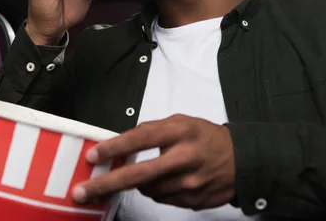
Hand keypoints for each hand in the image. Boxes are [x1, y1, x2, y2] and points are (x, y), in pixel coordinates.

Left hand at [72, 114, 235, 209]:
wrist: (244, 162)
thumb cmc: (207, 138)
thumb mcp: (183, 123)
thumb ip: (154, 131)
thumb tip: (121, 143)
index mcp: (181, 132)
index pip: (142, 138)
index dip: (115, 148)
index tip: (94, 155)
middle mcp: (185, 158)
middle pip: (138, 175)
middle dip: (105, 184)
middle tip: (81, 192)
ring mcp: (189, 184)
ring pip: (147, 190)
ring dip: (138, 183)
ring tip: (150, 172)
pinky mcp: (193, 202)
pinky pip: (162, 199)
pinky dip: (157, 190)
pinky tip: (168, 181)